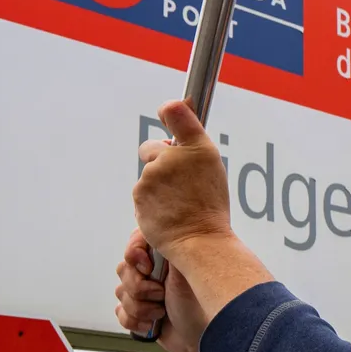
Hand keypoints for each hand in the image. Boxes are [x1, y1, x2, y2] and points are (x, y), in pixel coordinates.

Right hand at [115, 230, 205, 351]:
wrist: (204, 339)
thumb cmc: (205, 305)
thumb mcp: (188, 272)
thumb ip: (170, 252)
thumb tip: (155, 236)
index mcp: (167, 256)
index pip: (136, 243)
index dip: (135, 256)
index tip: (148, 269)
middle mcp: (155, 271)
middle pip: (123, 270)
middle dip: (140, 288)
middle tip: (162, 295)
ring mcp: (146, 292)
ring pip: (120, 293)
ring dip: (140, 308)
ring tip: (161, 312)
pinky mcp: (140, 312)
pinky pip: (120, 313)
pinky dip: (135, 322)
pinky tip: (153, 324)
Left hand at [132, 100, 232, 260]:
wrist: (200, 240)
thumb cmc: (209, 207)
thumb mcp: (211, 167)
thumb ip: (191, 142)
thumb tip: (175, 116)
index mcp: (197, 148)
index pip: (176, 112)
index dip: (170, 111)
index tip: (167, 112)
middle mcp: (172, 157)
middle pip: (152, 148)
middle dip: (159, 160)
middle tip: (178, 182)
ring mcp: (153, 175)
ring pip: (148, 174)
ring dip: (158, 185)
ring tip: (177, 202)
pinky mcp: (139, 193)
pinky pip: (142, 192)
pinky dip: (152, 201)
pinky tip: (167, 211)